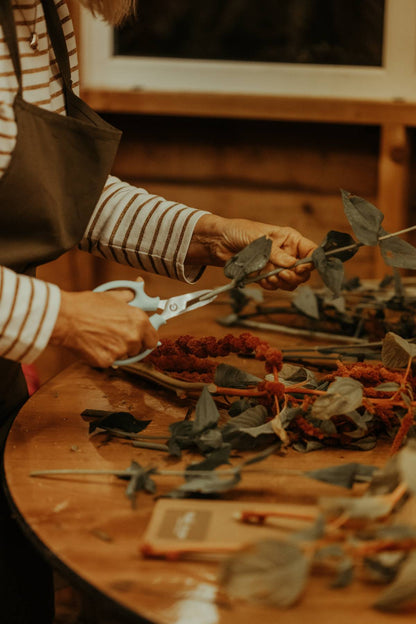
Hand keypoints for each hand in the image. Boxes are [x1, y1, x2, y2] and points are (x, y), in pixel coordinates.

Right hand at [50, 289, 158, 367]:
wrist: (65, 317)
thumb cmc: (86, 306)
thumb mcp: (112, 296)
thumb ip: (129, 296)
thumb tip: (138, 286)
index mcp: (138, 320)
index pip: (154, 339)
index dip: (147, 338)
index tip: (142, 337)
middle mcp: (133, 337)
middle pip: (140, 348)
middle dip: (131, 343)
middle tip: (117, 335)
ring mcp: (120, 351)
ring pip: (125, 355)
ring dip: (118, 349)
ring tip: (103, 337)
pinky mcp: (106, 361)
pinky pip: (111, 361)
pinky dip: (104, 355)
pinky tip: (95, 343)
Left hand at [187, 215, 316, 289]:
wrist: (219, 242)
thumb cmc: (239, 231)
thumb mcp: (259, 239)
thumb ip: (276, 253)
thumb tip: (291, 265)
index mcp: (290, 239)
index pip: (311, 251)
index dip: (311, 262)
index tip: (302, 268)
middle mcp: (287, 253)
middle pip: (303, 272)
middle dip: (294, 276)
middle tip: (282, 274)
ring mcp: (277, 266)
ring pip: (290, 282)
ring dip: (281, 282)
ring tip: (269, 276)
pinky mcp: (266, 275)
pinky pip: (275, 286)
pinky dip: (269, 285)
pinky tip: (261, 278)